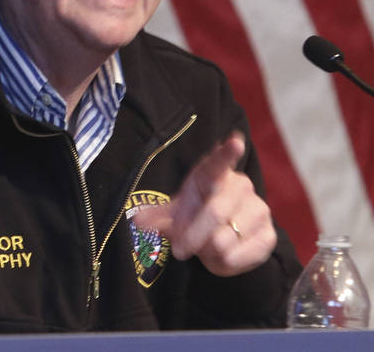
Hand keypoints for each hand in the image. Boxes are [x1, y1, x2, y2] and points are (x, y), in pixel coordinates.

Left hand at [132, 131, 275, 276]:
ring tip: (204, 246)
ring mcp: (258, 209)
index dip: (227, 152)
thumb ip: (158, 216)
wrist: (225, 234)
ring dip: (206, 251)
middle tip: (178, 251)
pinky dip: (221, 264)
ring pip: (224, 240)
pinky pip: (237, 257)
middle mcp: (240, 186)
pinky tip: (221, 255)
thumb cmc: (196, 212)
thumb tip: (137, 221)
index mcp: (213, 174)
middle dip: (192, 236)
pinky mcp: (268, 236)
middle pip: (215, 212)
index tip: (235, 142)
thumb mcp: (176, 211)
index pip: (219, 162)